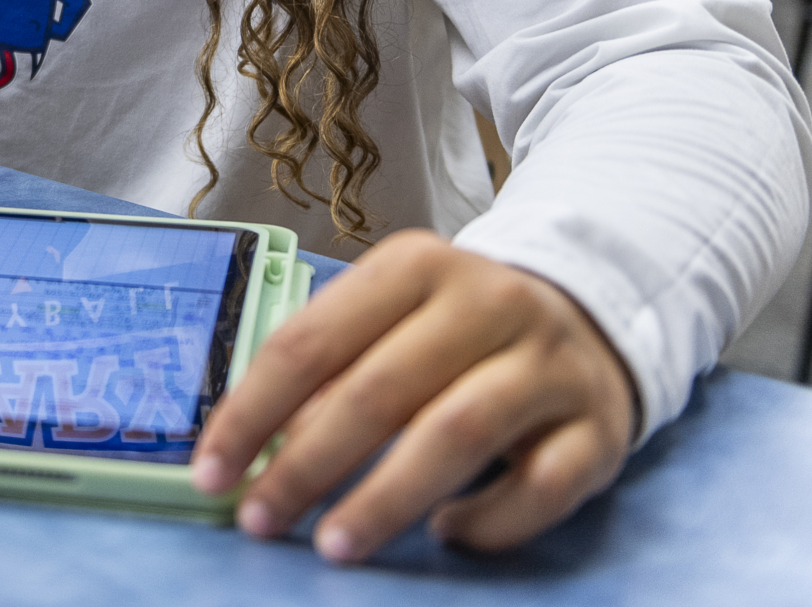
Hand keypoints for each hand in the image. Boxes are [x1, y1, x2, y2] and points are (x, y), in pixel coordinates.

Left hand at [191, 231, 635, 563]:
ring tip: (335, 545)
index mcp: (414, 267)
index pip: (312, 339)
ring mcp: (548, 364)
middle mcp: (485, 303)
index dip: (254, 410)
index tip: (213, 469)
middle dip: (307, 465)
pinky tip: (449, 534)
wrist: (592, 316)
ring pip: (456, 436)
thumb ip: (333, 368)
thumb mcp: (392, 319)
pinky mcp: (598, 427)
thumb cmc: (459, 328)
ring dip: (385, 499)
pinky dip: (488, 522)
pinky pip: (540, 487)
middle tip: (260, 520)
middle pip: (379, 391)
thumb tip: (258, 448)